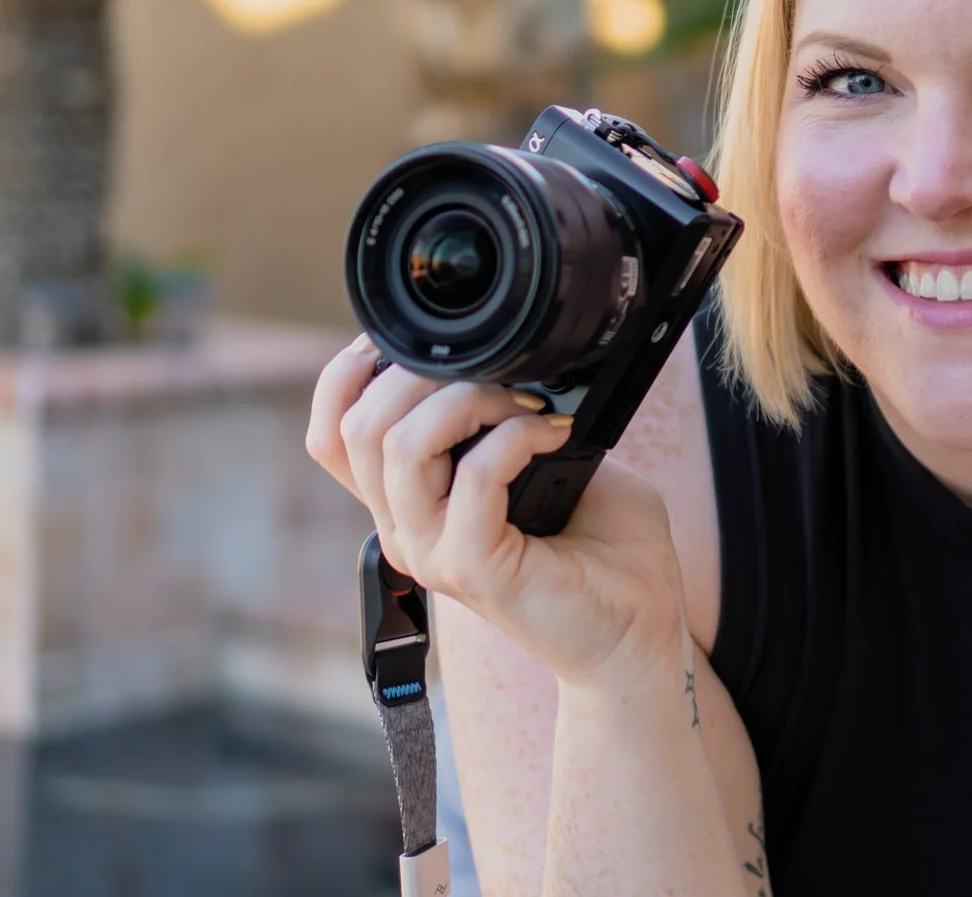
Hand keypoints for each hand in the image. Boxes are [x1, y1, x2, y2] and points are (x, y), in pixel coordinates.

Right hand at [306, 337, 689, 688]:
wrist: (639, 629)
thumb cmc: (605, 548)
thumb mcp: (549, 459)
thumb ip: (508, 417)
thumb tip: (511, 356)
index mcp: (412, 503)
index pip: (331, 436)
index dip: (349, 375)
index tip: (412, 343)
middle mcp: (407, 530)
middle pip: (357, 428)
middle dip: (421, 373)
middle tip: (498, 373)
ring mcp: (433, 553)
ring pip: (400, 447)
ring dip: (469, 400)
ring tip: (529, 405)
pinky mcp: (473, 569)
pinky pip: (474, 477)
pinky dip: (516, 437)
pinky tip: (556, 436)